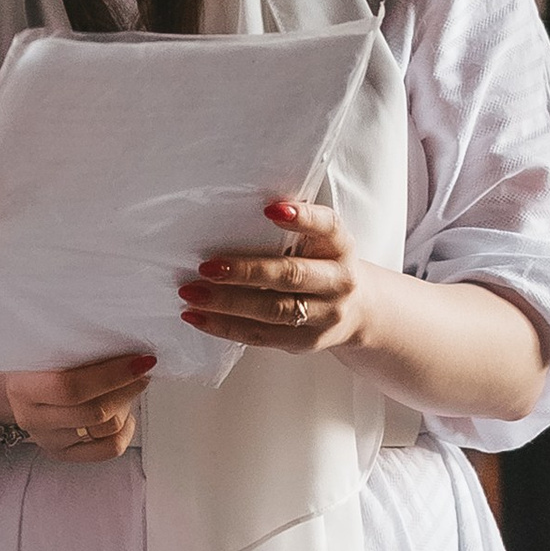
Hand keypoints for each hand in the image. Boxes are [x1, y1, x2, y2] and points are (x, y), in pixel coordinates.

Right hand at [0, 353, 156, 461]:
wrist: (17, 387)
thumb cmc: (38, 361)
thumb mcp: (48, 349)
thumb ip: (80, 349)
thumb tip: (129, 351)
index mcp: (23, 388)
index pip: (71, 387)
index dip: (112, 375)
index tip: (140, 360)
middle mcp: (33, 419)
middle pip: (95, 412)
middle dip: (128, 387)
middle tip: (142, 369)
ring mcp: (48, 440)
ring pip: (107, 429)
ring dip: (126, 405)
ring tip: (128, 386)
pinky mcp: (64, 454)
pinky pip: (109, 449)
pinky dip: (125, 430)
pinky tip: (125, 413)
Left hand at [179, 199, 374, 354]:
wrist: (357, 311)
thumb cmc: (323, 265)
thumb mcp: (320, 243)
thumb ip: (292, 231)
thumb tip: (230, 214)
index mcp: (341, 247)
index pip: (327, 227)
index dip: (302, 218)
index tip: (269, 209)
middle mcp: (339, 282)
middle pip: (291, 276)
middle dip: (246, 271)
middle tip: (208, 266)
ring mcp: (325, 315)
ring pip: (273, 310)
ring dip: (227, 302)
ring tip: (193, 293)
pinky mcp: (305, 341)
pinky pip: (260, 336)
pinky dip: (225, 326)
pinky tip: (198, 317)